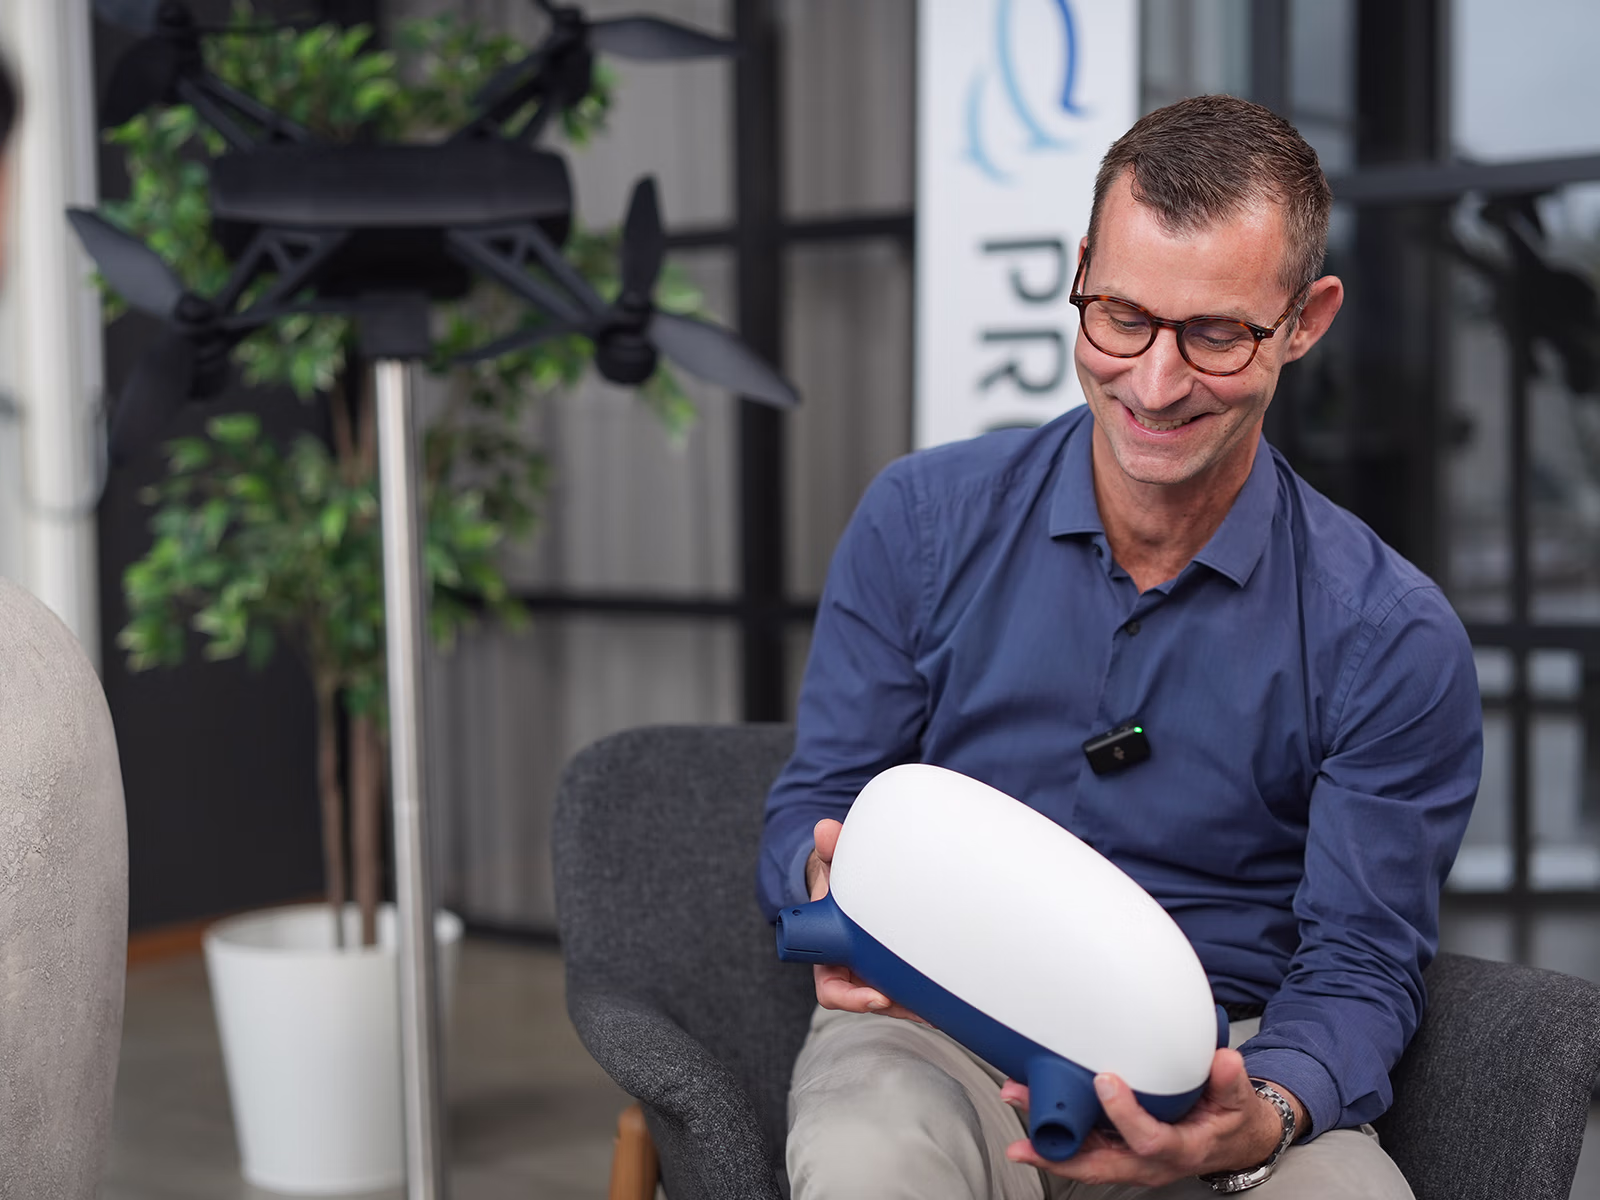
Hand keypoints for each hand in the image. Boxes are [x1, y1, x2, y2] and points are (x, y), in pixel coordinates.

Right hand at [805, 819, 924, 1022]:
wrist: (847, 884)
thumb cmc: (837, 880)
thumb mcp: (831, 865)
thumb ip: (830, 850)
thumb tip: (826, 830)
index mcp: (828, 955)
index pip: (833, 990)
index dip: (852, 999)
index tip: (878, 996)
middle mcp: (851, 971)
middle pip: (872, 1000)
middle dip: (896, 1006)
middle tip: (921, 1004)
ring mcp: (874, 973)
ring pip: (894, 1000)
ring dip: (916, 1004)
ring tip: (943, 1004)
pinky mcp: (895, 969)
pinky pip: (909, 989)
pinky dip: (926, 994)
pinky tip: (950, 995)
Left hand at [1000, 1050, 1302, 1186]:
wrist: (1233, 1140)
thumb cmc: (1230, 1119)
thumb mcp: (1238, 1100)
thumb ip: (1229, 1082)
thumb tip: (1223, 1061)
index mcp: (1182, 1150)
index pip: (1149, 1139)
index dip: (1126, 1114)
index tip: (1106, 1080)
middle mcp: (1150, 1163)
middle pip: (1100, 1163)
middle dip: (1059, 1150)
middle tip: (1025, 1131)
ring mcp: (1131, 1160)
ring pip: (1084, 1157)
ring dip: (1046, 1138)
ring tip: (1016, 1100)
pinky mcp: (1118, 1150)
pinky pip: (1084, 1148)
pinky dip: (1055, 1134)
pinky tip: (1031, 1110)